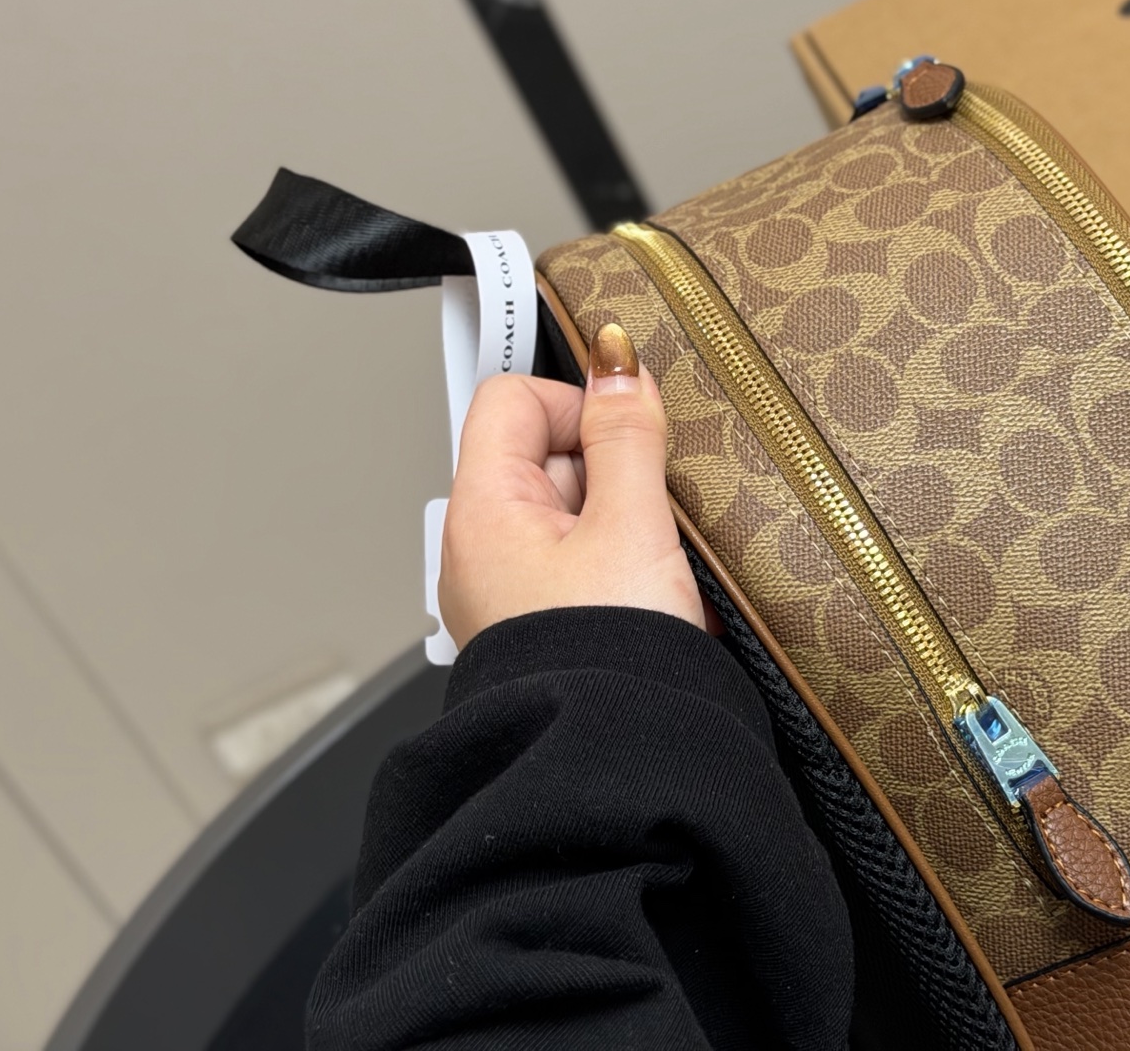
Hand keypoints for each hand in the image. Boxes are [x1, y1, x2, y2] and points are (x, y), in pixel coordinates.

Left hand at [438, 321, 706, 646]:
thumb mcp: (632, 524)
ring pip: (570, 513)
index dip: (575, 401)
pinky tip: (648, 596)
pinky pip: (579, 565)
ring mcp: (506, 591)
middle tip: (646, 513)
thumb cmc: (606, 659)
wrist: (611, 765)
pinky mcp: (538, 626)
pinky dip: (618, 566)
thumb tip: (617, 365)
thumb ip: (626, 435)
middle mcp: (478, 548)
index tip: (627, 432)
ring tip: (651, 565)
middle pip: (544, 455)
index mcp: (482, 509)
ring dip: (620, 522)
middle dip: (607, 470)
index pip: (511, 399)